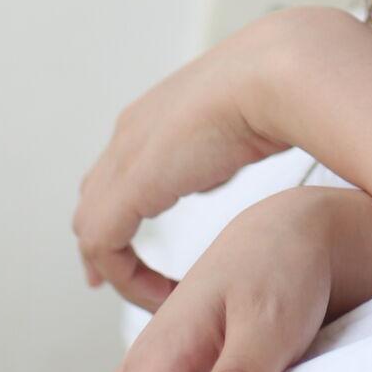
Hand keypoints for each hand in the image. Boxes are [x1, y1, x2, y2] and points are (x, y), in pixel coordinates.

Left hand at [73, 14, 304, 307]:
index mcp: (158, 114)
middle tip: (108, 278)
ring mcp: (125, 158)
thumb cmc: (281, 91)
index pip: (117, 168)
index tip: (129, 244)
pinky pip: (103, 245)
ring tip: (147, 296)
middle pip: (94, 195)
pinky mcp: (131, 187)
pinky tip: (160, 294)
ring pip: (91, 225)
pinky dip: (125, 276)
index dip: (118, 208)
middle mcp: (131, 134)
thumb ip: (228, 143)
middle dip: (100, 240)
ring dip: (116, 267)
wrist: (274, 75)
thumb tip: (230, 157)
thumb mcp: (248, 121)